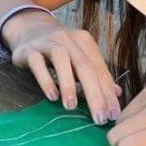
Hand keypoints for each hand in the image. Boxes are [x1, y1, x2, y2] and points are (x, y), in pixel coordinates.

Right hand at [3, 11, 122, 123]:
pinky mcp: (28, 50)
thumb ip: (96, 74)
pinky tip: (52, 97)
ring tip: (72, 107)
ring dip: (68, 84)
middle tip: (100, 118)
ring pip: (61, 59)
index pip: (99, 70)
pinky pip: (37, 63)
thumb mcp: (78, 57)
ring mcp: (47, 43)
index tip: (113, 116)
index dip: (108, 93)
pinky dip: (45, 80)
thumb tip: (117, 93)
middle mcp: (68, 39)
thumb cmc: (59, 48)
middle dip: (95, 94)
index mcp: (84, 42)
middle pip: (85, 66)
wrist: (28, 27)